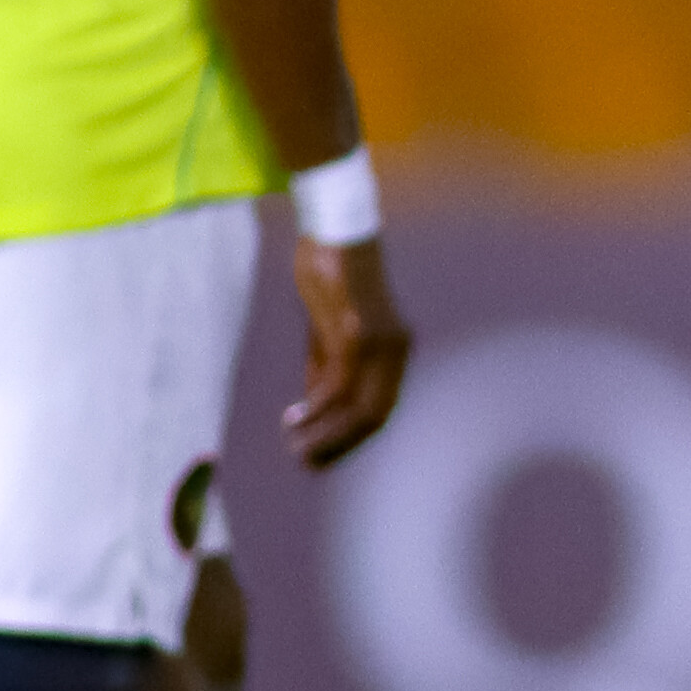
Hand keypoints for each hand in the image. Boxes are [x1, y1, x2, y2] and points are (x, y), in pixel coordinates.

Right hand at [286, 233, 409, 467]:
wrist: (335, 227)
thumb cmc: (332, 274)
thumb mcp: (327, 329)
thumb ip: (324, 367)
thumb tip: (315, 411)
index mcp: (395, 350)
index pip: (381, 410)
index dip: (352, 440)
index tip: (321, 458)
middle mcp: (396, 350)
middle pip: (375, 417)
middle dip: (340, 447)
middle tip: (306, 463)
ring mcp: (380, 342)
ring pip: (358, 407)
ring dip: (325, 435)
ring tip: (295, 449)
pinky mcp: (357, 331)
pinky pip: (338, 385)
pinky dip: (316, 411)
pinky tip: (293, 421)